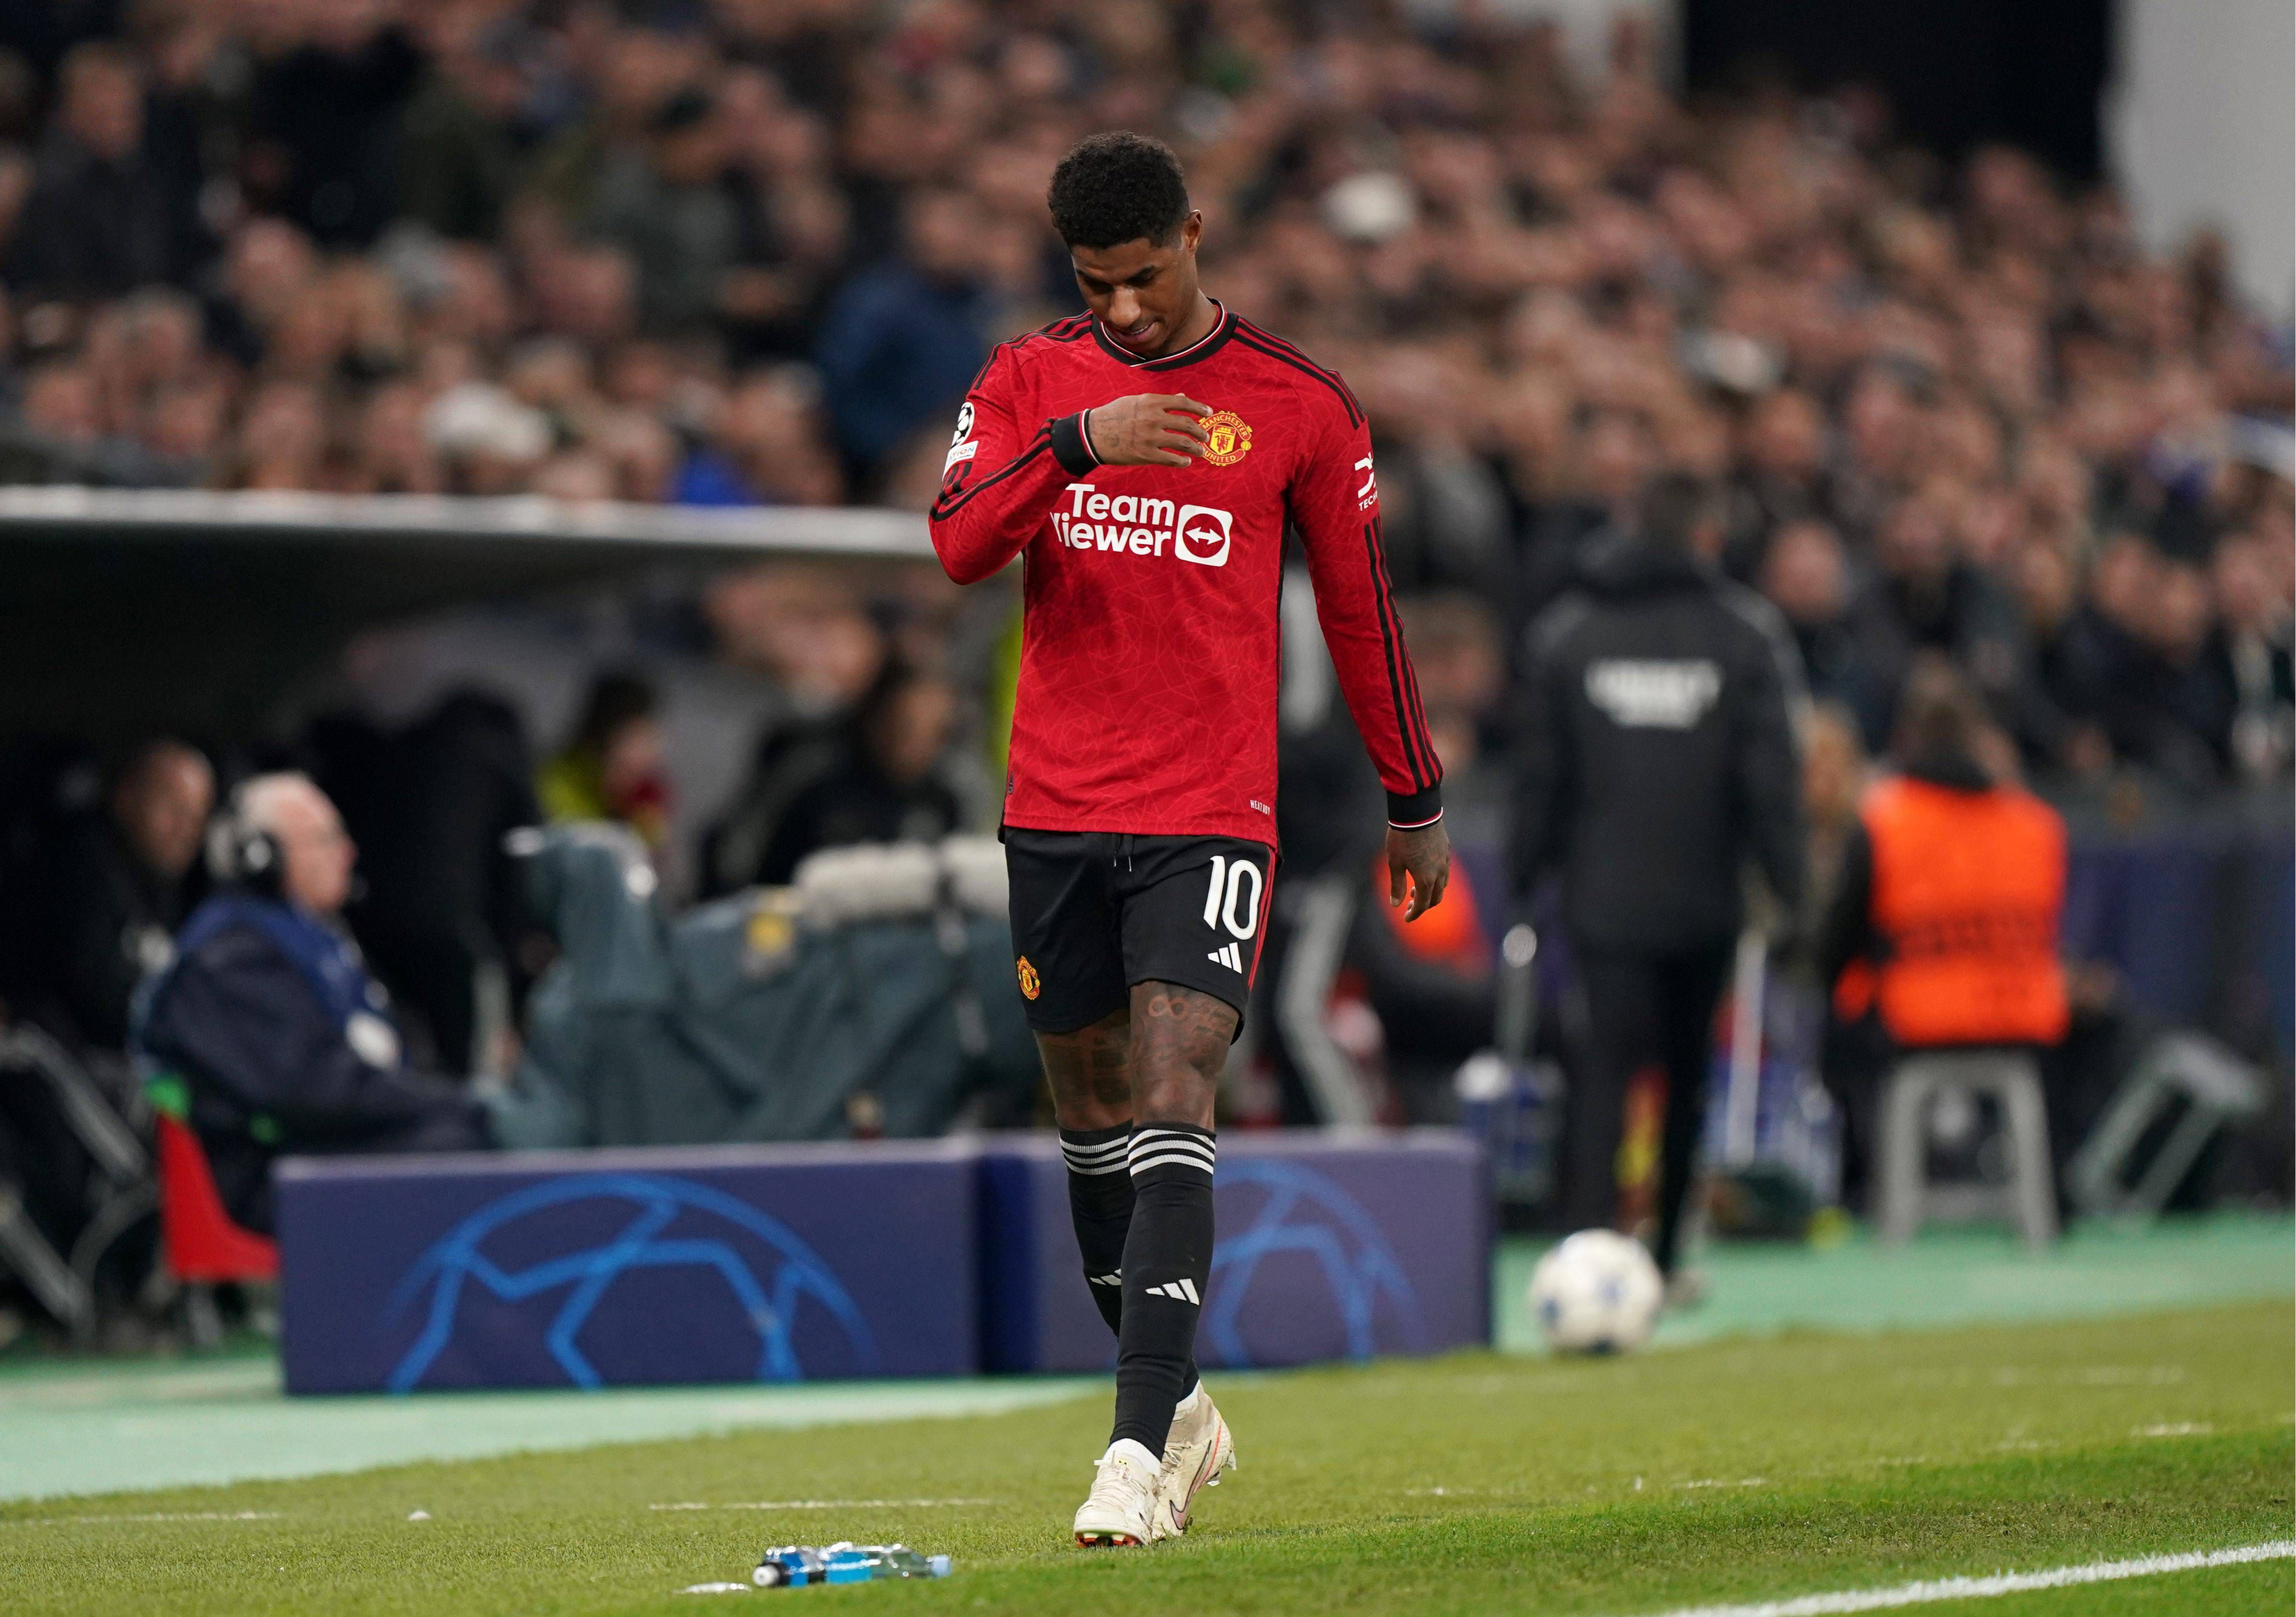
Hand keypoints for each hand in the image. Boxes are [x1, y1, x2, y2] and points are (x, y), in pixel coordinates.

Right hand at [1082, 393, 1211, 466]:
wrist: (1093, 434)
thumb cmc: (1113, 415)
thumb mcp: (1136, 401)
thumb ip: (1160, 401)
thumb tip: (1181, 397)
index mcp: (1152, 402)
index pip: (1183, 403)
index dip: (1199, 408)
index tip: (1209, 413)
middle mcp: (1154, 418)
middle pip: (1187, 424)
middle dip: (1200, 432)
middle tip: (1205, 437)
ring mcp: (1151, 437)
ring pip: (1183, 443)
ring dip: (1195, 448)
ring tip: (1200, 452)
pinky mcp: (1146, 455)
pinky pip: (1171, 459)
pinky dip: (1182, 461)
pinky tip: (1186, 462)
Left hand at [1384, 820, 1450, 921]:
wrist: (1418, 812)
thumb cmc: (1402, 838)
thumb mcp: (1395, 863)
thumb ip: (1397, 885)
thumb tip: (1395, 904)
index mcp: (1426, 879)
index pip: (1423, 904)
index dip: (1414, 914)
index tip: (1406, 918)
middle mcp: (1439, 873)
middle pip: (1436, 898)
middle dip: (1424, 905)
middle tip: (1410, 905)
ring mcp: (1445, 861)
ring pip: (1442, 885)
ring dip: (1431, 892)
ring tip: (1416, 888)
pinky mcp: (1446, 851)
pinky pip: (1445, 872)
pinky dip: (1436, 879)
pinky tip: (1425, 873)